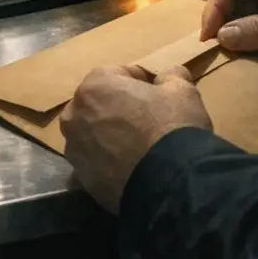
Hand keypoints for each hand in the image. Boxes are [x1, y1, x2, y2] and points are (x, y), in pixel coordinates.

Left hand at [59, 65, 211, 213]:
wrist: (171, 184)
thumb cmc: (172, 127)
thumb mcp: (182, 91)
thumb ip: (171, 76)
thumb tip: (167, 76)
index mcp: (95, 85)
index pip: (119, 74)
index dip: (141, 83)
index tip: (157, 95)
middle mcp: (75, 113)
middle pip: (99, 103)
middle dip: (118, 107)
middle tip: (145, 121)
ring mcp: (74, 147)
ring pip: (92, 132)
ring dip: (108, 133)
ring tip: (136, 147)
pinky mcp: (81, 176)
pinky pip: (94, 160)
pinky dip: (107, 160)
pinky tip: (130, 167)